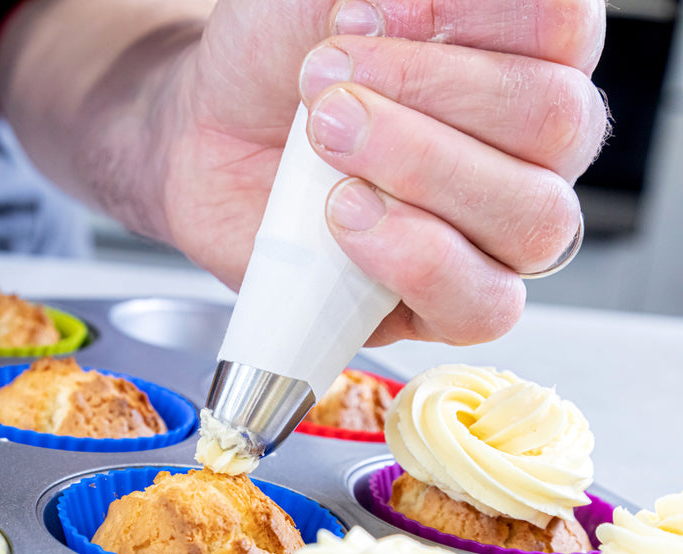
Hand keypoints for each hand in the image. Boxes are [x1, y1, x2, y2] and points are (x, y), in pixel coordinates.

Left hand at [159, 0, 607, 345]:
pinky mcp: (448, 301)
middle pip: (555, 121)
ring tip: (328, 144)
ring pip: (534, 218)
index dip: (470, 15)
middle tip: (327, 88)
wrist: (209, 136)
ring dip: (421, 170)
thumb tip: (416, 0)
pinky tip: (346, 215)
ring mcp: (496, 230)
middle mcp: (528, 145)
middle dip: (428, 93)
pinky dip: (417, 261)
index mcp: (520, 53)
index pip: (562, 27)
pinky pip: (484, 305)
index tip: (358, 13)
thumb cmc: (274, 65)